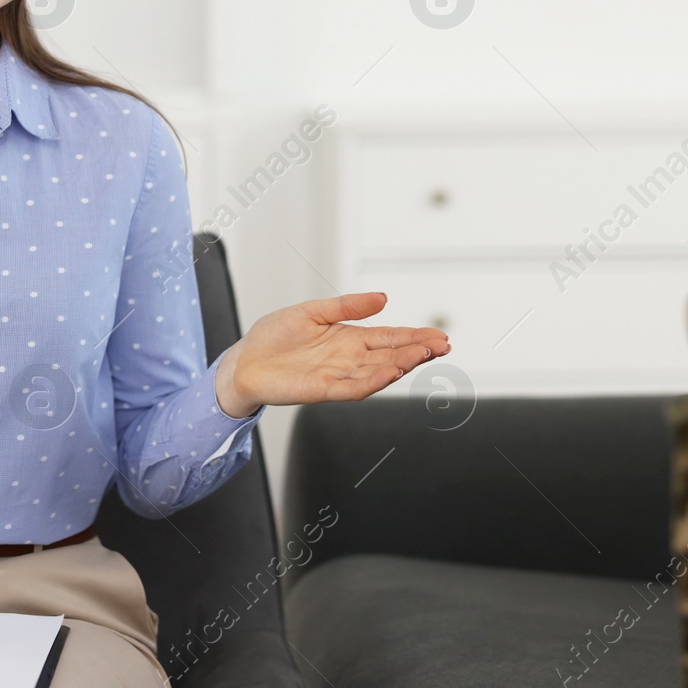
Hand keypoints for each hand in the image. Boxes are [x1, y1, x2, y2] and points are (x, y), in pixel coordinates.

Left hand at [214, 291, 449, 416]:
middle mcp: (349, 359)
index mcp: (349, 339)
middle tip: (443, 345)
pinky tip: (392, 371)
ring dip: (403, 363)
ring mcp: (338, 375)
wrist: (244, 362)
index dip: (414, 337)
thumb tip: (382, 297)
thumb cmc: (274, 337)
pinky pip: (354, 387)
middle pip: (391, 355)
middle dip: (418, 350)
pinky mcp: (323, 389)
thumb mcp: (313, 311)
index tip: (439, 336)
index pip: (390, 338)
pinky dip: (374, 380)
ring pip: (378, 371)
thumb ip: (347, 306)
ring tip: (424, 354)